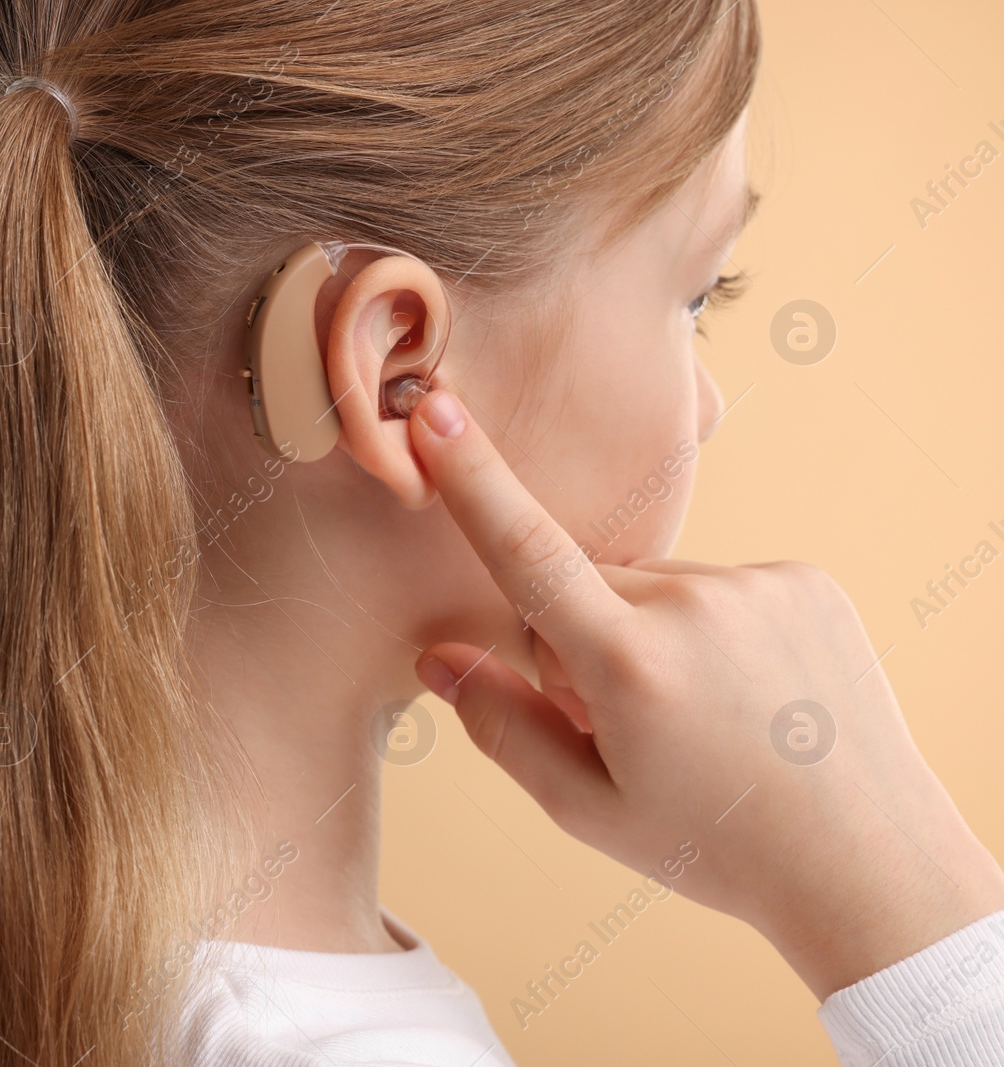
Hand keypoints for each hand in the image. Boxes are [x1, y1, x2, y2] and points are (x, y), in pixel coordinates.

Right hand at [406, 387, 1003, 998]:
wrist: (866, 862)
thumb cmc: (716, 846)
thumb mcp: (587, 808)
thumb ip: (500, 724)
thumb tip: (435, 657)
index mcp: (632, 665)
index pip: (528, 553)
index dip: (473, 480)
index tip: (437, 412)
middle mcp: (696, 606)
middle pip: (584, 585)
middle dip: (578, 637)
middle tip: (622, 721)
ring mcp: (759, 586)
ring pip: (649, 584)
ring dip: (645, 630)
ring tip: (696, 713)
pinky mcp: (804, 581)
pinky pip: (714, 583)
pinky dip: (707, 626)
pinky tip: (741, 691)